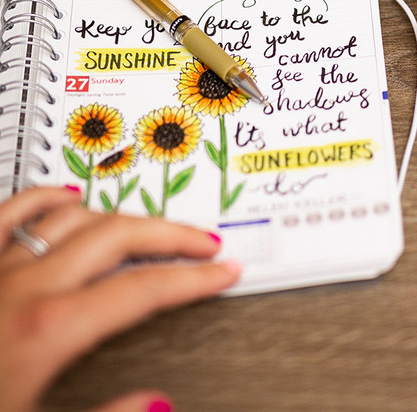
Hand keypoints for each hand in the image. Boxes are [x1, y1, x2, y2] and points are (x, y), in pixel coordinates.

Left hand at [0, 185, 239, 411]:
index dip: (193, 279)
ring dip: (117, 218)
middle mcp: (27, 285)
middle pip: (119, 236)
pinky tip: (66, 197)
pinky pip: (11, 210)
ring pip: (73, 217)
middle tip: (204, 242)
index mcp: (50, 328)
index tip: (222, 273)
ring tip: (147, 226)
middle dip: (171, 234)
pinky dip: (43, 198)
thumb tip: (157, 403)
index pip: (144, 289)